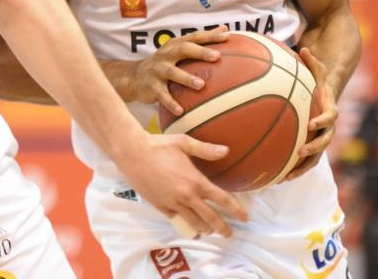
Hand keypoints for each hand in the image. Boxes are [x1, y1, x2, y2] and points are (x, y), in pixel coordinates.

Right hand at [116, 130, 249, 236]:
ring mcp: (173, 203)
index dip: (236, 210)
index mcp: (196, 181)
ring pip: (194, 223)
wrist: (133, 154)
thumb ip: (206, 150)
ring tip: (210, 230)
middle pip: (210, 218)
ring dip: (205, 228)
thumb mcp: (185, 143)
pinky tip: (190, 228)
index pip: (222, 200)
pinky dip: (186, 226)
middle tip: (229, 234)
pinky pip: (177, 221)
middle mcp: (187, 196)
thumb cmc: (159, 146)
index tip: (244, 218)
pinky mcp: (161, 207)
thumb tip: (226, 150)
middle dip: (222, 228)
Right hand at [130, 27, 228, 114]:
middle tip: (217, 57)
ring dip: (186, 78)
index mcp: (175, 45)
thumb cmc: (164, 62)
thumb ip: (200, 40)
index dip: (210, 36)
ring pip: (172, 72)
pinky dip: (171, 102)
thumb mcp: (179, 49)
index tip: (227, 37)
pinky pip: (162, 95)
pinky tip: (182, 111)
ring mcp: (157, 70)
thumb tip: (225, 29)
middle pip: (183, 49)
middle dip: (200, 52)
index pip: (194, 37)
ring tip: (201, 85)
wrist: (134, 77)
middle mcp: (166, 54)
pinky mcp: (151, 86)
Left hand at [283, 47, 336, 181]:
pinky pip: (304, 162)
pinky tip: (277, 178)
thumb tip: (304, 48)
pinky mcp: (311, 147)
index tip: (312, 123)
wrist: (324, 98)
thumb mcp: (318, 71)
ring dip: (302, 167)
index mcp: (330, 110)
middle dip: (313, 148)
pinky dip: (293, 170)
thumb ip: (312, 62)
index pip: (330, 118)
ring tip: (286, 176)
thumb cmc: (319, 83)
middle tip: (299, 151)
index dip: (322, 121)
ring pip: (314, 158)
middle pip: (324, 142)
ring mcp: (320, 139)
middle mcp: (327, 128)